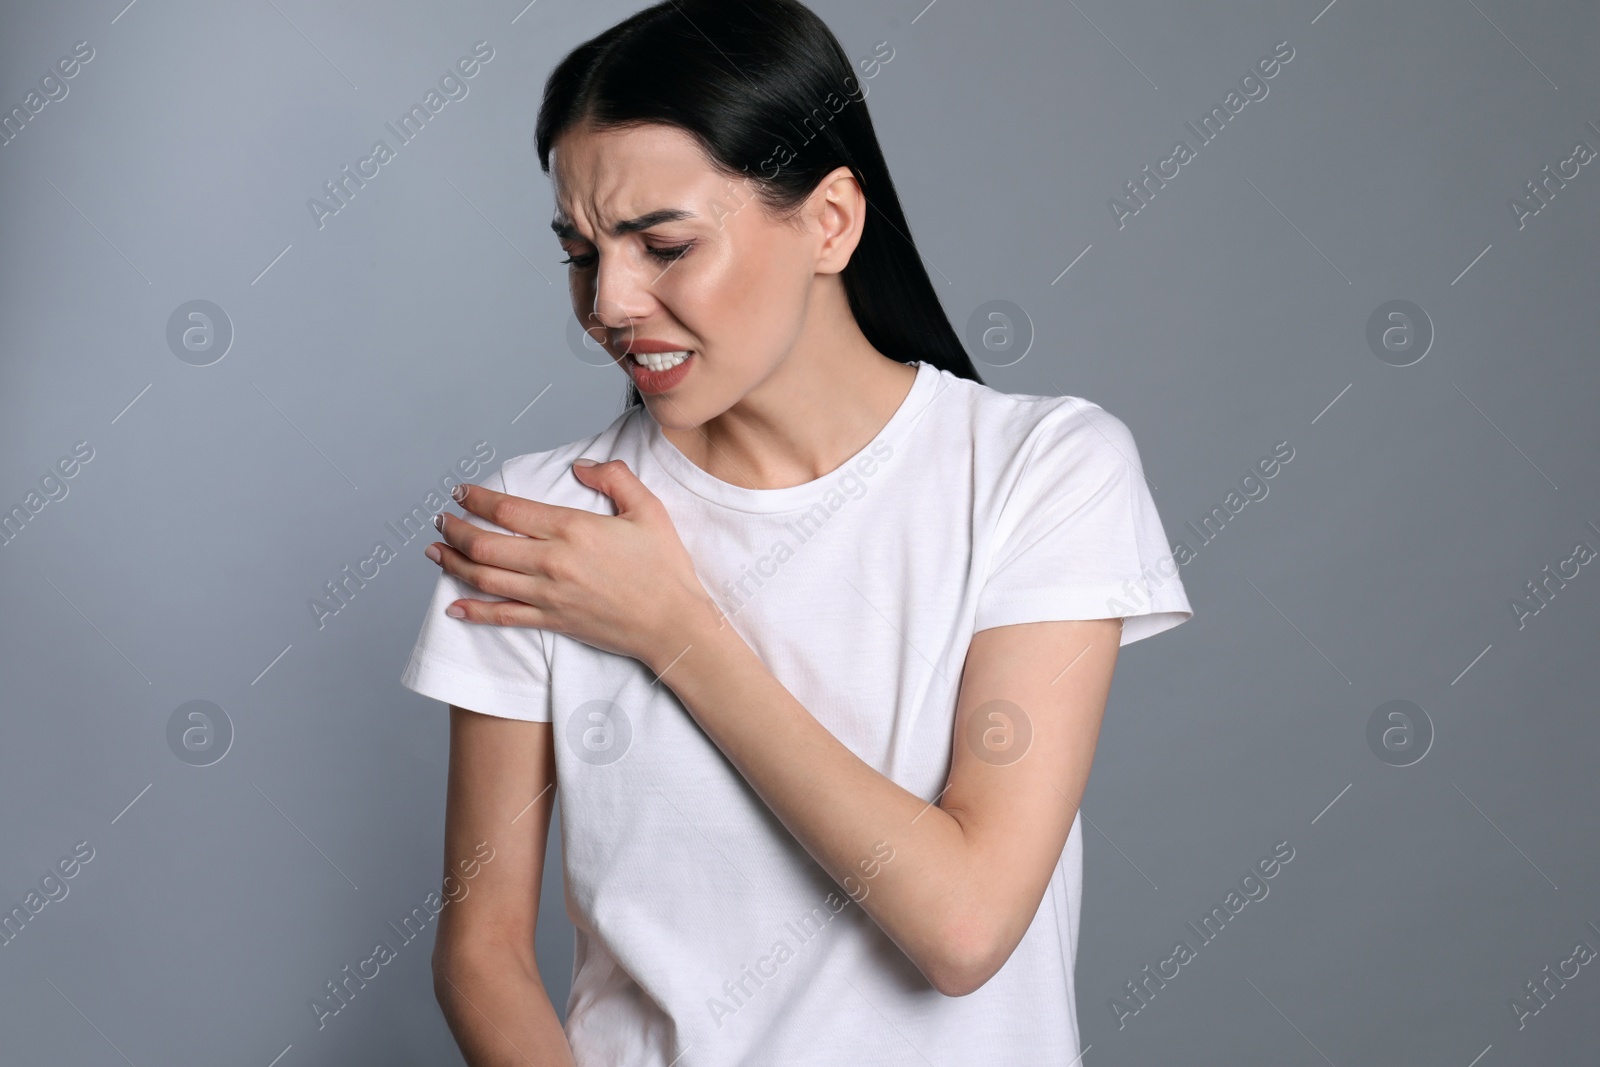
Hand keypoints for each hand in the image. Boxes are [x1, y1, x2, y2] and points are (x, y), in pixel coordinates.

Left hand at [427, 459, 716, 671]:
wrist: (673, 624)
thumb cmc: (665, 569)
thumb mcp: (648, 510)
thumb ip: (615, 478)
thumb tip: (581, 466)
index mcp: (573, 529)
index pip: (508, 510)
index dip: (477, 499)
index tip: (462, 492)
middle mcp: (552, 562)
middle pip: (484, 544)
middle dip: (455, 529)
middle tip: (440, 519)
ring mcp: (548, 595)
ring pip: (484, 578)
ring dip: (453, 563)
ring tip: (436, 551)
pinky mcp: (552, 622)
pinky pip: (502, 617)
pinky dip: (473, 611)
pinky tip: (453, 605)